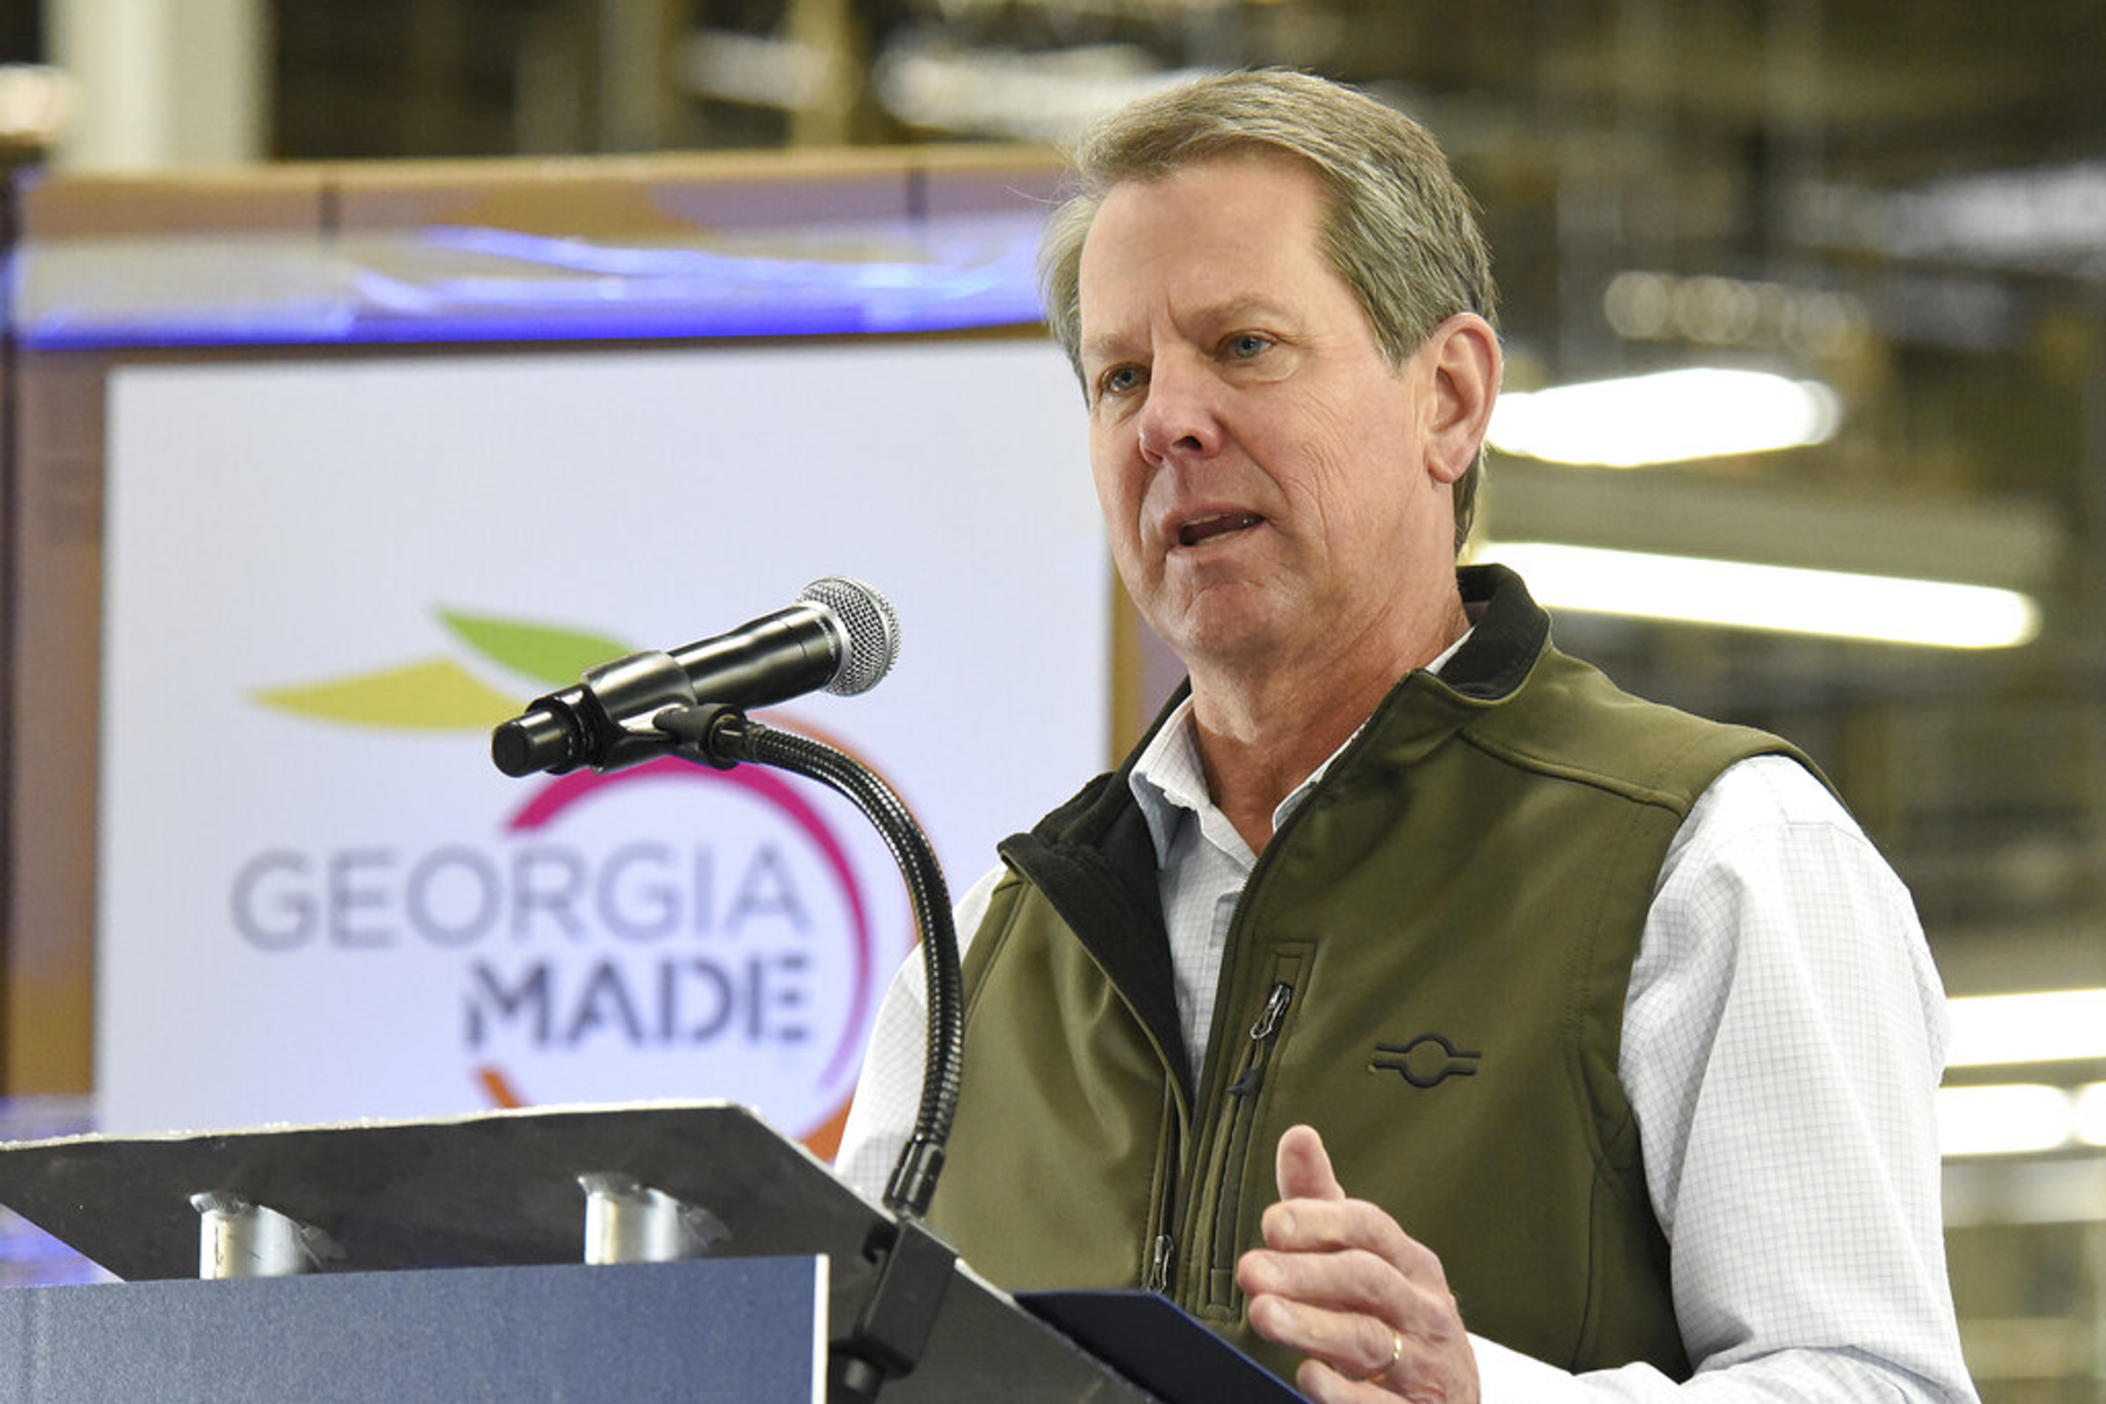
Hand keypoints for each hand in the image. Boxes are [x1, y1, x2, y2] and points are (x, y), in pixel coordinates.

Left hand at [1235, 1125, 1478, 1402]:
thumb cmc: (1396, 1323)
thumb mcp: (1365, 1262)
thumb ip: (1323, 1205)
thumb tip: (1298, 1137)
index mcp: (1411, 1265)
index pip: (1370, 1228)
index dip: (1321, 1220)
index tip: (1272, 1223)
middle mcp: (1422, 1311)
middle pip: (1366, 1280)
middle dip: (1306, 1272)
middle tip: (1251, 1271)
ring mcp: (1423, 1366)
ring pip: (1369, 1339)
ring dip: (1312, 1325)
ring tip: (1263, 1314)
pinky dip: (1342, 1392)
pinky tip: (1307, 1378)